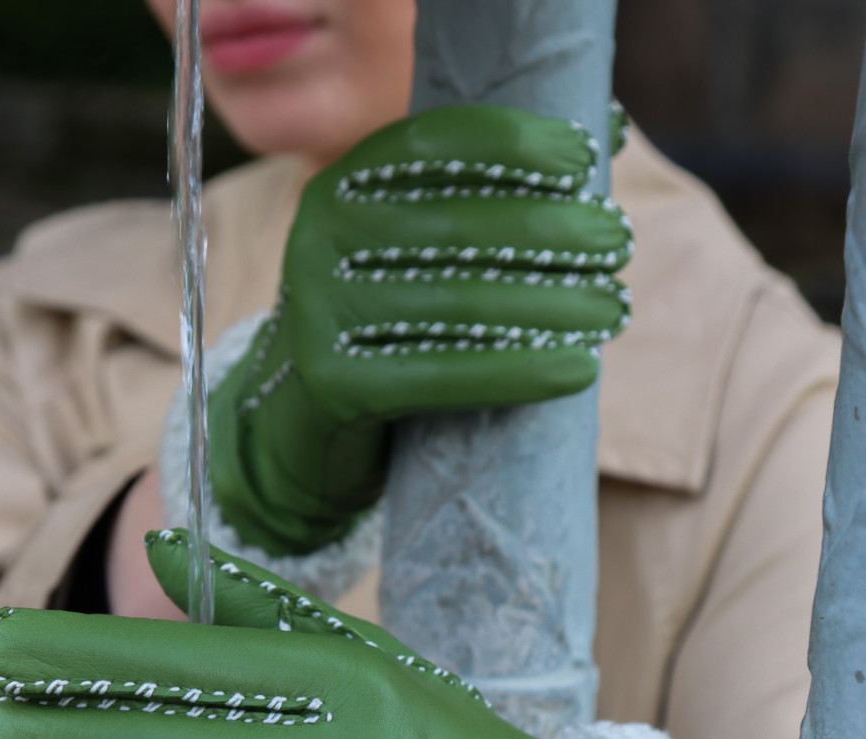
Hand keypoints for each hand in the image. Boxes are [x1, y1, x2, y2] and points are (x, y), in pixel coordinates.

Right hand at [210, 105, 632, 555]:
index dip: (514, 146)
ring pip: (462, 302)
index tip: (583, 162)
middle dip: (553, 233)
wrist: (297, 431)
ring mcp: (320, 313)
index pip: (434, 146)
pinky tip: (578, 369)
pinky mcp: (333, 384)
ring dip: (553, 304)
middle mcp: (320, 239)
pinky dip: (520, 371)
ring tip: (611, 308)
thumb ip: (479, 203)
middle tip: (618, 246)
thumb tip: (613, 132)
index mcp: (341, 189)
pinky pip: (444, 374)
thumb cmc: (380, 334)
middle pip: (460, 227)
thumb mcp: (407, 258)